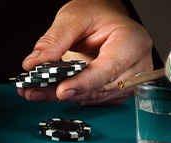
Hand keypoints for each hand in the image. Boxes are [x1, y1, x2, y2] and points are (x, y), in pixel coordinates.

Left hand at [18, 0, 152, 105]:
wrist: (105, 19)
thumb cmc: (98, 14)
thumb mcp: (74, 17)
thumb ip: (55, 40)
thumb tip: (34, 63)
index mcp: (132, 42)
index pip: (109, 69)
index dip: (84, 83)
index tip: (61, 91)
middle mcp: (136, 65)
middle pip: (101, 88)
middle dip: (67, 93)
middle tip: (35, 91)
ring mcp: (129, 81)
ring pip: (95, 98)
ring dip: (64, 97)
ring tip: (35, 91)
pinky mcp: (117, 90)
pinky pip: (93, 99)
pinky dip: (71, 97)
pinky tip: (50, 91)